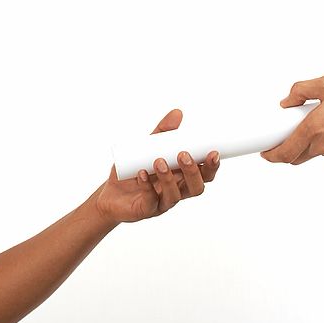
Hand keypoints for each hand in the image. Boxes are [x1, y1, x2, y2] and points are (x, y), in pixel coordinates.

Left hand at [96, 108, 219, 224]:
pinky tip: (142, 174)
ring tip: (159, 162)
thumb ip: (162, 133)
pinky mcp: (145, 209)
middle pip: (196, 187)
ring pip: (175, 195)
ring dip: (169, 178)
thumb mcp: (146, 148)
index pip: (204, 175)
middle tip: (183, 154)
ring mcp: (162, 202)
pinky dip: (146, 186)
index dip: (211, 166)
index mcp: (182, 178)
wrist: (110, 194)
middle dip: (193, 171)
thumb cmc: (133, 171)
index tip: (213, 152)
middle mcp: (176, 192)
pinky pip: (150, 199)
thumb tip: (178, 113)